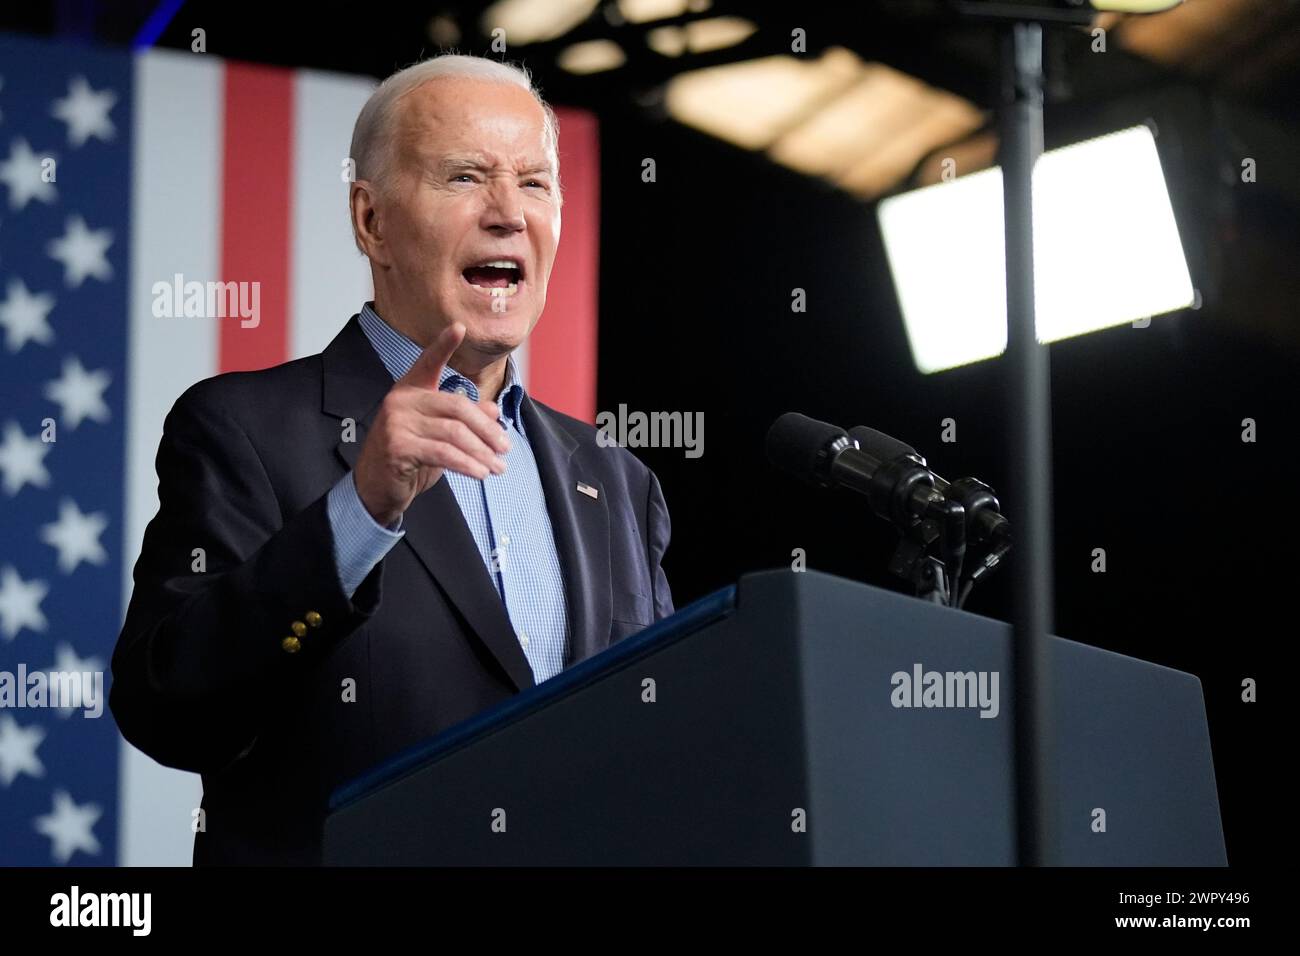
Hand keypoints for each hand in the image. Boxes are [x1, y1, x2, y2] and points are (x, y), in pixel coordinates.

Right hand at [352, 323, 509, 526]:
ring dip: (482, 452)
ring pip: (454, 433)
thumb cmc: (409, 458)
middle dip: (487, 430)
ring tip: (498, 467)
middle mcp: (401, 400)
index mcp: (410, 390)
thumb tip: (494, 411)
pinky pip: (443, 453)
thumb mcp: (440, 436)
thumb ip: (464, 420)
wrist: (376, 488)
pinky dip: (467, 465)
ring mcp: (396, 422)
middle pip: (457, 407)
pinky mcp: (397, 446)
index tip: (459, 327)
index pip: (428, 362)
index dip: (443, 345)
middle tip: (505, 447)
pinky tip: (481, 474)